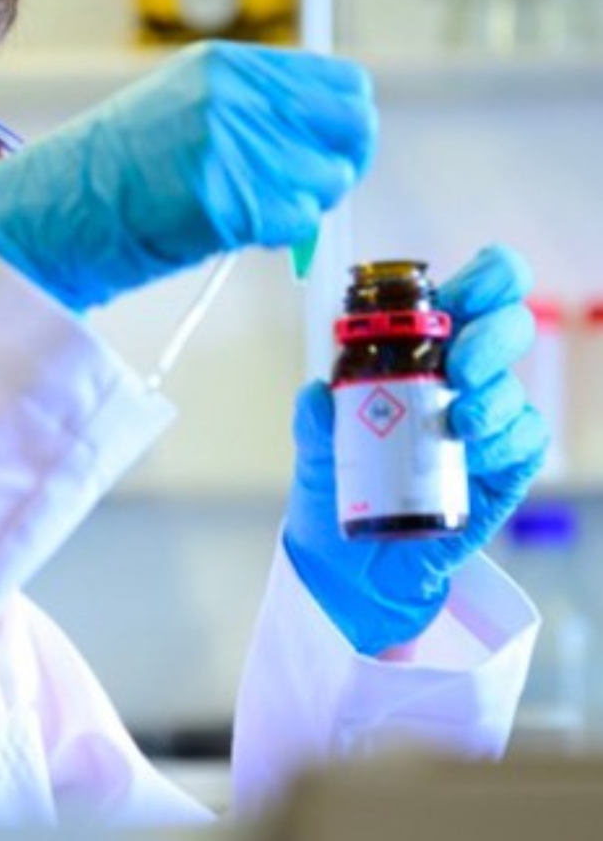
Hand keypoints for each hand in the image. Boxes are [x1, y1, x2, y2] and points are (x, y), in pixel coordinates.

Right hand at [0, 41, 375, 309]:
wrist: (55, 209)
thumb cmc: (113, 168)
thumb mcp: (182, 106)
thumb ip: (251, 110)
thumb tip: (323, 140)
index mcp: (227, 66)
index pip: (343, 85)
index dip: (347, 125)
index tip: (333, 151)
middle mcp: (234, 98)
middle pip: (349, 129)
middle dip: (338, 165)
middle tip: (310, 190)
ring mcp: (229, 148)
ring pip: (325, 181)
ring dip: (303, 205)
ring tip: (254, 212)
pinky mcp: (225, 201)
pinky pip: (294, 223)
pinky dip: (279, 235)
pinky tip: (238, 230)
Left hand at [285, 244, 550, 654]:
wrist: (349, 562)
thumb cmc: (335, 484)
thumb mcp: (315, 445)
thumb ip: (316, 417)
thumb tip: (319, 393)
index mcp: (419, 348)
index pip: (475, 292)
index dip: (484, 278)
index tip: (459, 297)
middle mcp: (463, 376)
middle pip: (509, 326)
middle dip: (490, 337)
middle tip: (458, 367)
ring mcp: (488, 420)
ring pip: (516, 386)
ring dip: (492, 397)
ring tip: (457, 424)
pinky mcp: (505, 467)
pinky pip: (524, 439)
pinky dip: (502, 441)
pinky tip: (471, 454)